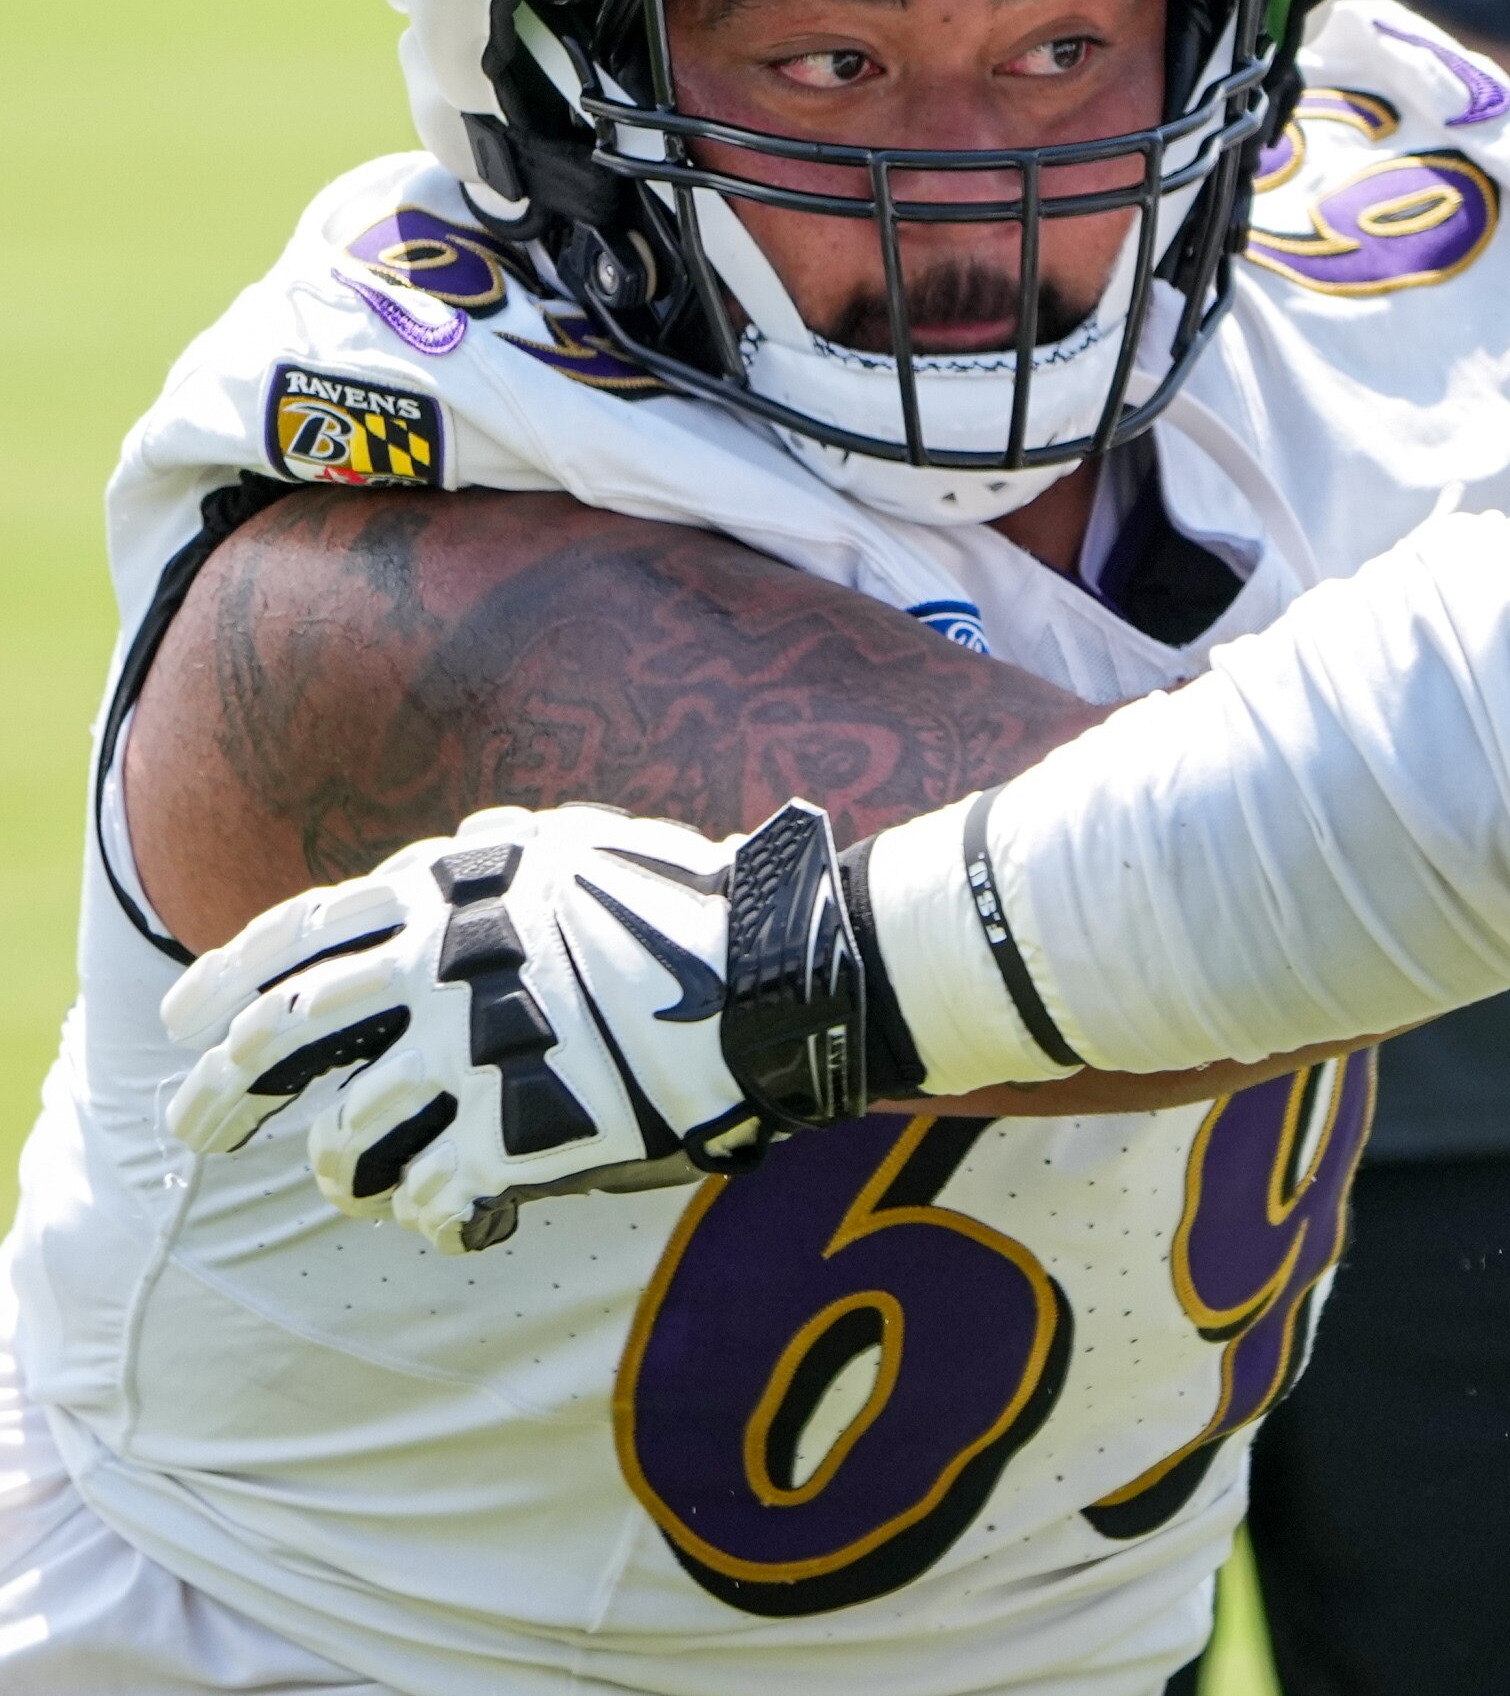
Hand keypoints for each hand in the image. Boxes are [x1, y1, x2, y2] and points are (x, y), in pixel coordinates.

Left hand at [164, 803, 781, 1252]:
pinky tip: (452, 1213)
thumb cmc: (689, 904)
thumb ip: (497, 863)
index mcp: (442, 900)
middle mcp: (435, 976)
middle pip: (282, 1045)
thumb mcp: (579, 848)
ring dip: (343, 1171)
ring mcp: (471, 1060)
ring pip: (345, 1143)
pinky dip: (431, 1212)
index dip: (223, 985)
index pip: (293, 942)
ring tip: (358, 1184)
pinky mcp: (516, 1137)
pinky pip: (429, 1199)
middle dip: (224, 1094)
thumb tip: (455, 851)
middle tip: (193, 1132)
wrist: (778, 975)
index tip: (178, 1027)